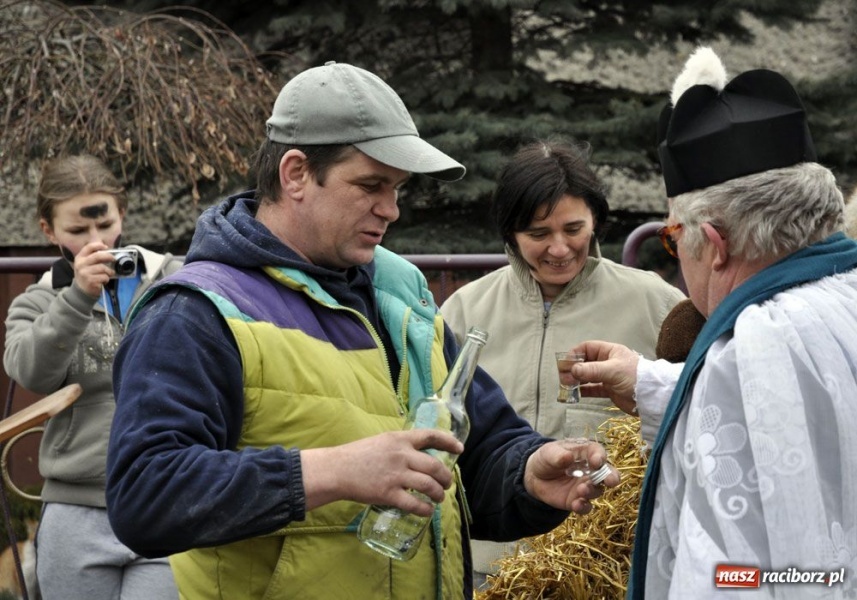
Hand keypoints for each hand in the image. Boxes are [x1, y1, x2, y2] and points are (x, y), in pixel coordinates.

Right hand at [73, 241, 114, 297]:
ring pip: (103, 268)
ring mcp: (84, 273)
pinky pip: (104, 277)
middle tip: (113, 259)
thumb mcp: (86, 264)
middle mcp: (80, 264)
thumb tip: (107, 250)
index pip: (89, 247)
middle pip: (98, 256)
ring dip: (109, 271)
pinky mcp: (90, 281)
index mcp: (80, 258)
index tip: (106, 247)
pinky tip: (103, 281)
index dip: (99, 245)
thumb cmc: (87, 275)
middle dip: (108, 257)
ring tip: (108, 274)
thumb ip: (93, 257)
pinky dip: (106, 279)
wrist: (82, 290)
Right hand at [301, 429, 463, 514]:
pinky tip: (427, 511)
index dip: (448, 442)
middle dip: (445, 478)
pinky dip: (425, 509)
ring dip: (438, 494)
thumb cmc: (357, 455)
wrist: (336, 469)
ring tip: (439, 498)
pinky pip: (414, 504)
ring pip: (428, 485)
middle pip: (435, 466)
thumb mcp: (381, 441)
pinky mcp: (388, 493)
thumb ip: (400, 446)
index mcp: (399, 439)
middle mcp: (401, 455)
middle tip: (446, 485)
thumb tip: (418, 455)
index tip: (459, 449)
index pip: (431, 436)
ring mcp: (396, 475)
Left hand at [523, 439, 619, 513]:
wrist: (535, 476)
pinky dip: (583, 507)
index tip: (596, 462)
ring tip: (582, 490)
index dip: (599, 457)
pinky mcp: (578, 500)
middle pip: (607, 473)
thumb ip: (558, 455)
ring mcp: (586, 486)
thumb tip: (568, 457)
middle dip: (612, 477)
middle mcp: (590, 470)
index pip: (597, 452)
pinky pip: (586, 506)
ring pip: (597, 490)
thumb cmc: (546, 458)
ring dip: (592, 491)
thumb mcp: (548, 453)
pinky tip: (576, 505)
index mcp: (585, 453)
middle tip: (611, 481)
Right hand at [570, 340, 639, 414]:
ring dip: (576, 380)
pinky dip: (584, 391)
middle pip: (585, 362)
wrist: (652, 397)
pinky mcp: (609, 390)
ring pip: (587, 376)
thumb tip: (572, 370)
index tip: (565, 363)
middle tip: (563, 377)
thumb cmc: (635, 377)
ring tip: (566, 386)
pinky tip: (576, 394)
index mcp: (610, 351)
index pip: (588, 348)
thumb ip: (591, 370)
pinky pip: (592, 388)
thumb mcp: (612, 370)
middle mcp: (608, 362)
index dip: (575, 354)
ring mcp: (608, 376)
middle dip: (573, 369)